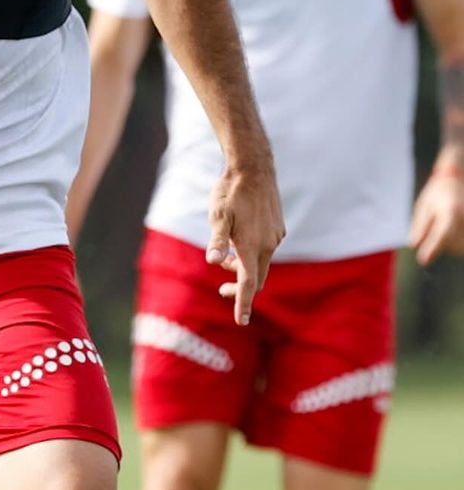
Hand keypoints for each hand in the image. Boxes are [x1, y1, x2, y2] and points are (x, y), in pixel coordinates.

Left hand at [206, 160, 284, 325]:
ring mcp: (275, 236)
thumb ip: (216, 240)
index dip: (243, 303)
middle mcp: (268, 244)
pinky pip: (265, 250)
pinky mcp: (277, 228)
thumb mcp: (218, 216)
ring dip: (243, 268)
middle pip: (256, 278)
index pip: (248, 283)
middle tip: (222, 290)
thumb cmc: (230, 192)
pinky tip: (237, 243)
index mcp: (252, 246)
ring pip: (260, 263)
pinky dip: (251, 255)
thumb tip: (212, 261)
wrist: (254, 169)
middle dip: (241, 289)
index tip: (241, 321)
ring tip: (224, 258)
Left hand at [410, 171, 463, 264]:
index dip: (432, 248)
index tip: (422, 260)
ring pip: (460, 247)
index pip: (442, 234)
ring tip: (445, 225)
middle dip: (440, 245)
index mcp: (451, 211)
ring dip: (450, 246)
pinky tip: (453, 231)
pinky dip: (458, 243)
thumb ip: (421, 226)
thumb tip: (414, 244)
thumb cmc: (438, 192)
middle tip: (435, 226)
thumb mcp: (424, 206)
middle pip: (452, 245)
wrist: (456, 178)